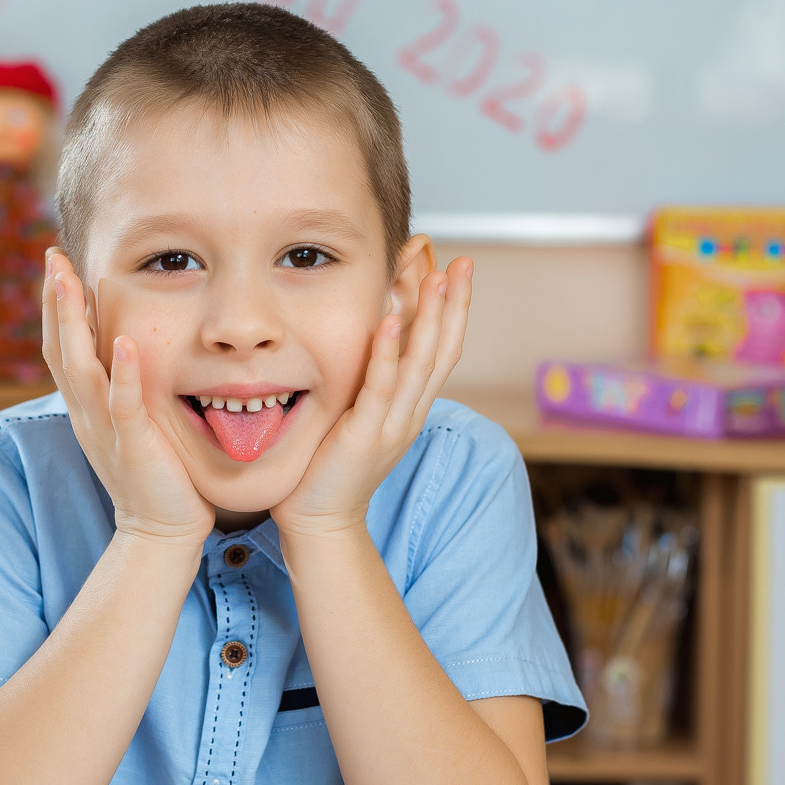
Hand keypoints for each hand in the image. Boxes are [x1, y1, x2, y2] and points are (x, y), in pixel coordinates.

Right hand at [41, 248, 213, 546]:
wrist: (160, 530)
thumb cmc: (154, 473)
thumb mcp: (127, 422)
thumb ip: (120, 387)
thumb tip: (124, 345)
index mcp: (84, 405)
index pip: (60, 345)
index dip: (54, 304)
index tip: (56, 263)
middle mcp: (85, 411)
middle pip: (59, 346)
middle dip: (54, 300)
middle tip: (52, 255)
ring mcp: (105, 427)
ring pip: (79, 367)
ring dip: (73, 322)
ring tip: (69, 281)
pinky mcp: (133, 444)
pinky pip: (123, 404)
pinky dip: (121, 372)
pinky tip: (123, 342)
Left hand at [274, 258, 473, 539]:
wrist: (322, 521)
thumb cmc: (331, 466)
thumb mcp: (361, 415)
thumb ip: (372, 381)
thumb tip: (373, 339)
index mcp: (411, 407)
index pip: (442, 350)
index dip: (453, 310)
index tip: (457, 270)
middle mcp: (410, 413)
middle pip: (443, 351)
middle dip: (454, 304)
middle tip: (463, 262)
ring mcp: (392, 425)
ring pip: (420, 364)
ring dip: (430, 319)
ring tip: (437, 278)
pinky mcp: (365, 436)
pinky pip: (380, 388)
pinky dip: (386, 352)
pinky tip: (387, 320)